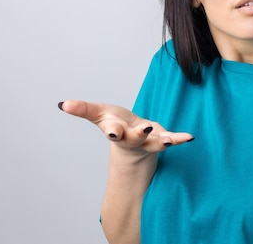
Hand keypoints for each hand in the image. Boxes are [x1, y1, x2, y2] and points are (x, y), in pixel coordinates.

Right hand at [58, 100, 193, 155]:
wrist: (133, 148)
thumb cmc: (116, 125)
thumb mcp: (99, 115)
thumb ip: (83, 109)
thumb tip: (62, 104)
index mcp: (116, 131)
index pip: (112, 131)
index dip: (113, 131)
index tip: (113, 132)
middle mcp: (131, 140)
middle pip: (133, 139)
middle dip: (136, 135)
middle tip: (143, 130)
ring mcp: (147, 143)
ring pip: (153, 143)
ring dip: (160, 141)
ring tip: (167, 140)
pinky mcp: (162, 140)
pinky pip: (172, 139)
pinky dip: (180, 139)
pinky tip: (189, 137)